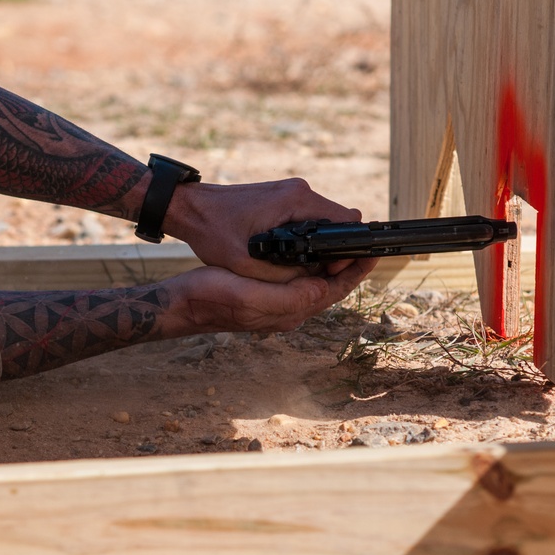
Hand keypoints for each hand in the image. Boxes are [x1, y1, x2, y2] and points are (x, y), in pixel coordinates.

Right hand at [160, 257, 376, 333]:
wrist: (181, 303)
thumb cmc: (212, 298)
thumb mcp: (252, 296)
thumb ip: (291, 297)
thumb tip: (325, 287)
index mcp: (289, 312)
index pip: (333, 292)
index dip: (355, 273)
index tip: (372, 252)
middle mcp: (287, 310)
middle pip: (328, 287)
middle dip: (347, 266)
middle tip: (361, 242)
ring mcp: (275, 302)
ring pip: (314, 281)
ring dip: (330, 262)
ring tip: (342, 241)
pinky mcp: (263, 292)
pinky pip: (295, 276)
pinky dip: (309, 261)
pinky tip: (307, 247)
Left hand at [163, 177, 365, 283]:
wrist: (191, 209)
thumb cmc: (213, 232)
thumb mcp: (249, 263)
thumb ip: (286, 273)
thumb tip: (318, 280)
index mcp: (296, 200)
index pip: (345, 222)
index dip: (346, 250)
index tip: (331, 271)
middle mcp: (299, 191)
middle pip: (338, 222)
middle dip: (334, 251)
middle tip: (317, 275)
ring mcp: (291, 192)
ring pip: (323, 222)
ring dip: (320, 246)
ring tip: (302, 268)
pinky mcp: (283, 198)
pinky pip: (307, 219)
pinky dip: (307, 238)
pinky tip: (291, 256)